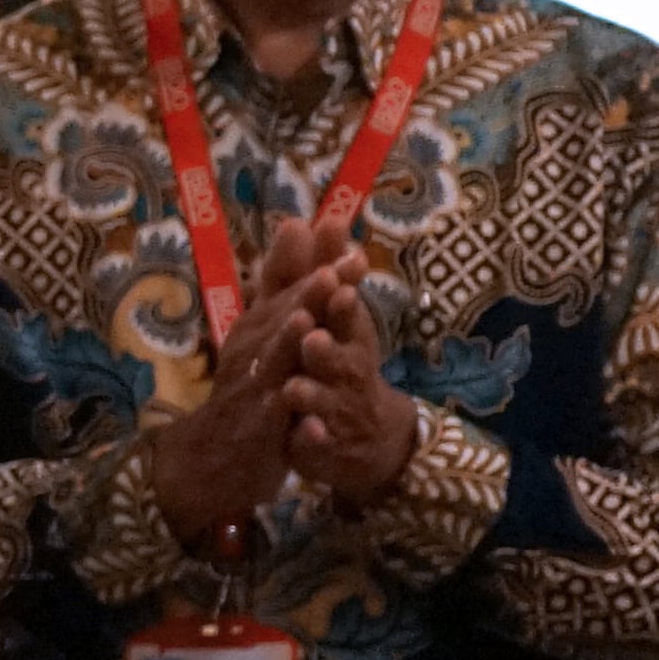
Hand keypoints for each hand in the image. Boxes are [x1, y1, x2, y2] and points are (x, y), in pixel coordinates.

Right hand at [144, 214, 350, 544]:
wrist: (214, 454)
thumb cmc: (250, 384)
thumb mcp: (265, 326)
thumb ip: (284, 279)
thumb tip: (297, 222)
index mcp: (257, 325)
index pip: (285, 286)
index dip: (311, 263)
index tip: (339, 235)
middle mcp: (251, 351)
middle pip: (280, 317)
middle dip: (306, 295)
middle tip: (332, 271)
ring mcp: (253, 390)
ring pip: (272, 363)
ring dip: (288, 343)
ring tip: (308, 322)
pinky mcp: (260, 432)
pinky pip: (275, 424)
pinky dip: (292, 418)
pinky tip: (307, 413)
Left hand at [276, 245, 420, 504]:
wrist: (363, 435)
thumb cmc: (340, 362)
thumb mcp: (331, 316)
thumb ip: (318, 271)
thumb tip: (320, 218)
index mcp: (348, 338)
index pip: (346, 317)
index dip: (342, 303)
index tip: (336, 281)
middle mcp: (349, 371)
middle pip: (343, 359)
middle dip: (328, 348)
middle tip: (311, 337)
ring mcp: (339, 409)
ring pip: (326, 400)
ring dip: (314, 392)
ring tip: (295, 387)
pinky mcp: (326, 441)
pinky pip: (319, 440)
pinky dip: (313, 437)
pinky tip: (303, 432)